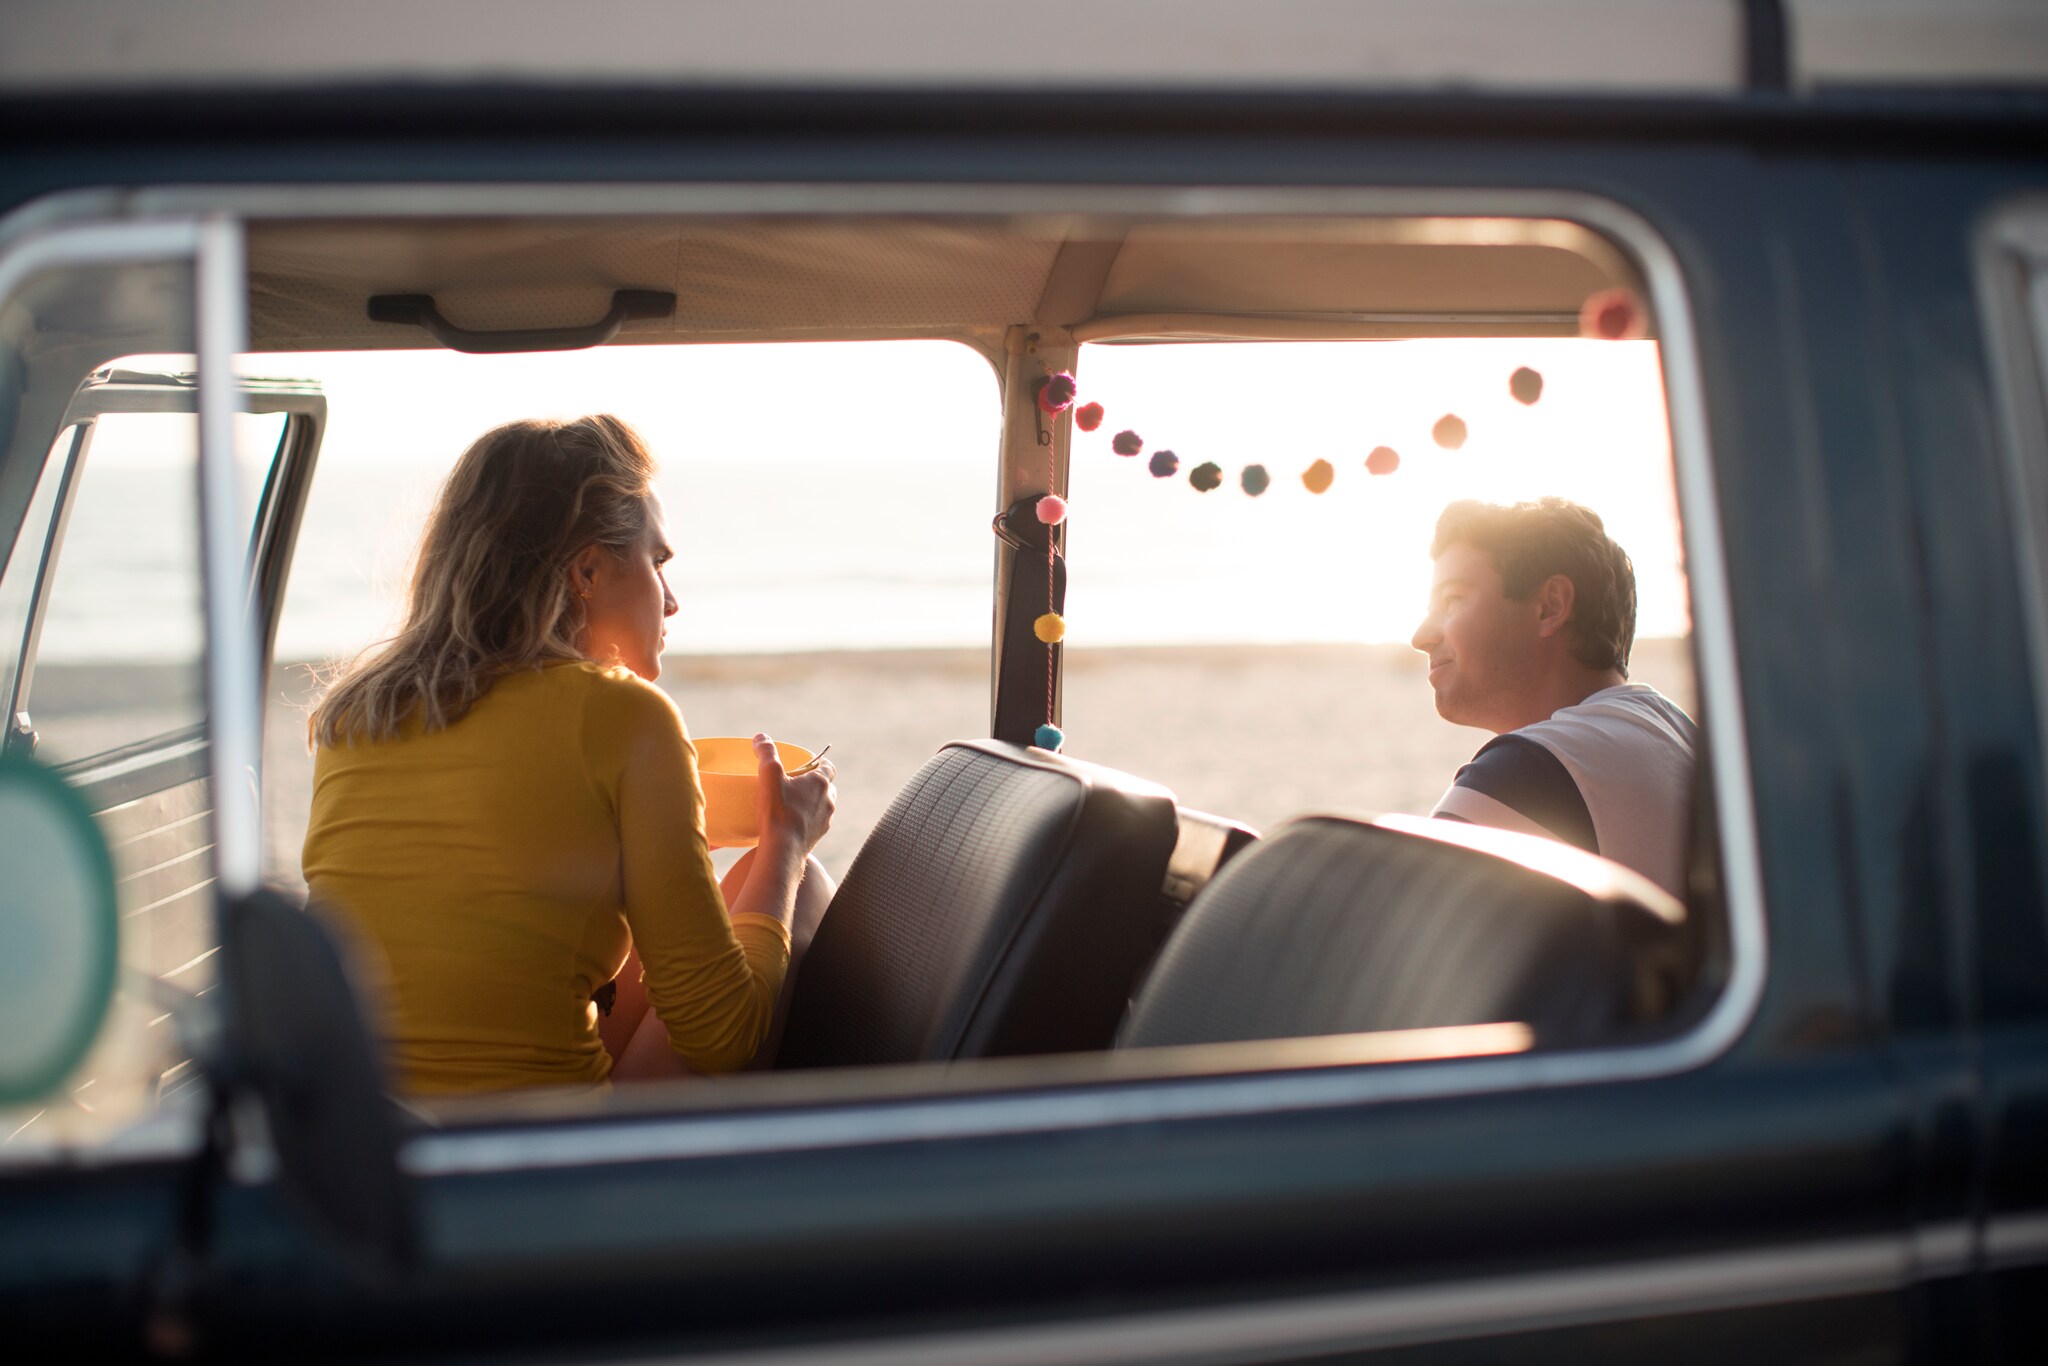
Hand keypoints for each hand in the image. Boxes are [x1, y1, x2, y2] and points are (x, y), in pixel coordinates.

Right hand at [753, 732, 834, 855]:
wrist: (784, 850)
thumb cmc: (778, 811)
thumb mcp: (769, 775)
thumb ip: (766, 753)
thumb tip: (761, 737)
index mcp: (821, 783)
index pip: (828, 767)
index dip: (818, 763)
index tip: (806, 764)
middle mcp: (829, 801)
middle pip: (825, 786)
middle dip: (812, 784)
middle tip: (793, 784)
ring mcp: (825, 821)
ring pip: (821, 806)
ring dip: (810, 803)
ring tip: (790, 805)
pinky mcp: (818, 837)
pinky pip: (814, 823)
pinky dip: (805, 820)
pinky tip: (788, 824)